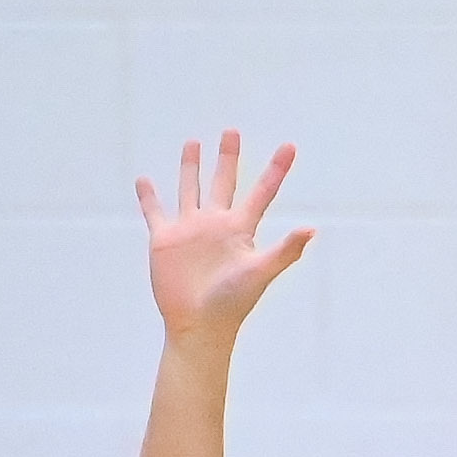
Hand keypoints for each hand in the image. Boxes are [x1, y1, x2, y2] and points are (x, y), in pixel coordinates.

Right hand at [138, 132, 311, 342]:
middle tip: (232, 131)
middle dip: (228, 157)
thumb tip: (312, 228)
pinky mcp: (164, 239)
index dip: (276, 170)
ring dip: (191, 167)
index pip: (262, 192)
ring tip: (193, 143)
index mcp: (241, 229)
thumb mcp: (260, 272)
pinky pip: (155, 212)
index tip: (290, 146)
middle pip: (224, 182)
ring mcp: (190, 230)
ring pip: (190, 188)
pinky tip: (144, 181)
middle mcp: (216, 224)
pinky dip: (148, 196)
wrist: (199, 325)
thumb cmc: (233, 303)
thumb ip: (286, 250)